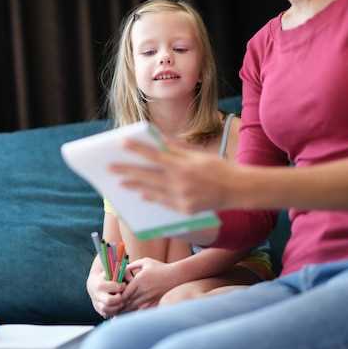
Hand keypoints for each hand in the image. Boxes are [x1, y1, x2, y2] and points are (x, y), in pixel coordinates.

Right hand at [86, 268, 125, 317]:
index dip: (119, 287)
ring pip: (108, 310)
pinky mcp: (99, 310)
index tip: (124, 284)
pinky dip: (116, 311)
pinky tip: (121, 305)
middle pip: (108, 301)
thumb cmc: (109, 274)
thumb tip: (132, 280)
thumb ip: (124, 273)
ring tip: (124, 301)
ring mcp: (96, 304)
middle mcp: (95, 295)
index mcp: (98, 283)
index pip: (109, 287)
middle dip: (119, 299)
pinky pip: (109, 314)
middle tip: (124, 296)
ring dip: (119, 307)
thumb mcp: (115, 270)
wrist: (96, 282)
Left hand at [110, 138, 238, 212]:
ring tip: (121, 182)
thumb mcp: (198, 154)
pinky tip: (140, 192)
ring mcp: (181, 198)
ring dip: (134, 185)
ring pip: (151, 191)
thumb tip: (158, 138)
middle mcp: (180, 182)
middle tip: (110, 168)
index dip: (137, 149)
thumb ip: (176, 148)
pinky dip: (151, 197)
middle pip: (147, 175)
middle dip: (127, 170)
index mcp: (183, 165)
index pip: (154, 154)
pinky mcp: (184, 210)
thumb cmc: (218, 168)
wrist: (237, 190)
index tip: (121, 142)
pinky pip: (162, 203)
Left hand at [121, 258, 180, 310]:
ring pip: (134, 307)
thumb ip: (132, 265)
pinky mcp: (155, 301)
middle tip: (116, 303)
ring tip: (121, 309)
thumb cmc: (160, 267)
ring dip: (127, 308)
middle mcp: (143, 290)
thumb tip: (122, 270)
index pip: (125, 292)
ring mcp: (150, 297)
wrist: (176, 275)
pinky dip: (136, 310)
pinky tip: (133, 310)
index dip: (119, 295)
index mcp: (139, 280)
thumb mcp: (145, 262)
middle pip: (128, 301)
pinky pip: (143, 309)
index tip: (116, 294)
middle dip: (121, 303)